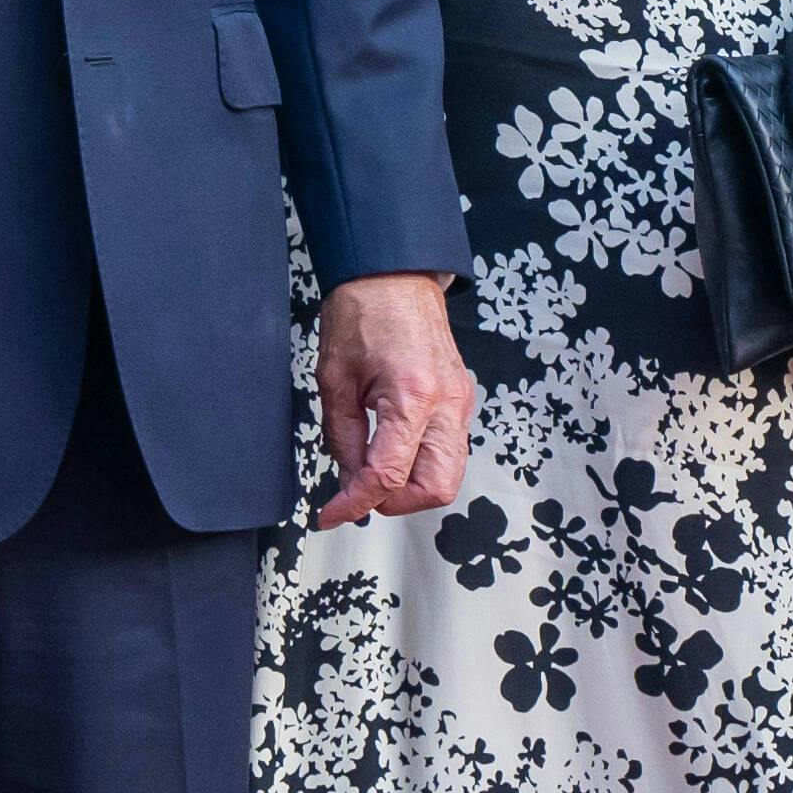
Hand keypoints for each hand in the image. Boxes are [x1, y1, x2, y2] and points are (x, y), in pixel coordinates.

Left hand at [313, 271, 477, 529]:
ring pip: (449, 475)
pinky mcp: (461, 401)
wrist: (396, 278)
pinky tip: (391, 453)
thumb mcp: (334, 380)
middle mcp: (446, 404)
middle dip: (393, 502)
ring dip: (410, 487)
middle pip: (435, 488)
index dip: (355, 503)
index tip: (331, 514)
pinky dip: (421, 466)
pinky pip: (449, 452)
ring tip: (373, 474)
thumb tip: (348, 480)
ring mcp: (461, 403)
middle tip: (358, 495)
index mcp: (412, 396)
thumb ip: (343, 438)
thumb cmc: (363, 315)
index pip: (387, 474)